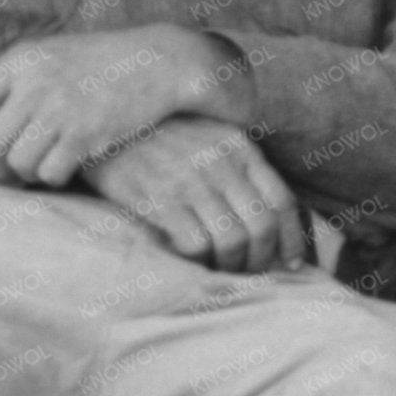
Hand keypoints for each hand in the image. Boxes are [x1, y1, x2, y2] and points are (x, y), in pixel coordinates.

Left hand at [0, 27, 233, 187]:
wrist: (158, 63)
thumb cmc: (98, 63)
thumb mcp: (49, 54)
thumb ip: (9, 77)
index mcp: (19, 61)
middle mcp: (34, 84)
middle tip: (8, 174)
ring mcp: (59, 108)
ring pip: (18, 164)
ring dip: (27, 173)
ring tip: (46, 163)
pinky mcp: (85, 133)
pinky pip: (50, 173)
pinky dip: (54, 177)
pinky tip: (68, 166)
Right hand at [82, 118, 310, 272]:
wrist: (103, 123)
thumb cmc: (158, 138)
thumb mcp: (207, 139)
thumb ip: (237, 168)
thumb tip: (267, 218)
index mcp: (239, 146)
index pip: (282, 201)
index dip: (292, 239)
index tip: (290, 262)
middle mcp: (221, 162)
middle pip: (262, 227)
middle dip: (261, 259)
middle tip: (250, 273)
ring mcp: (190, 179)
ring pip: (233, 240)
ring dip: (231, 265)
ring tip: (220, 270)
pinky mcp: (159, 197)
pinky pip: (197, 244)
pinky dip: (199, 261)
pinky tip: (191, 260)